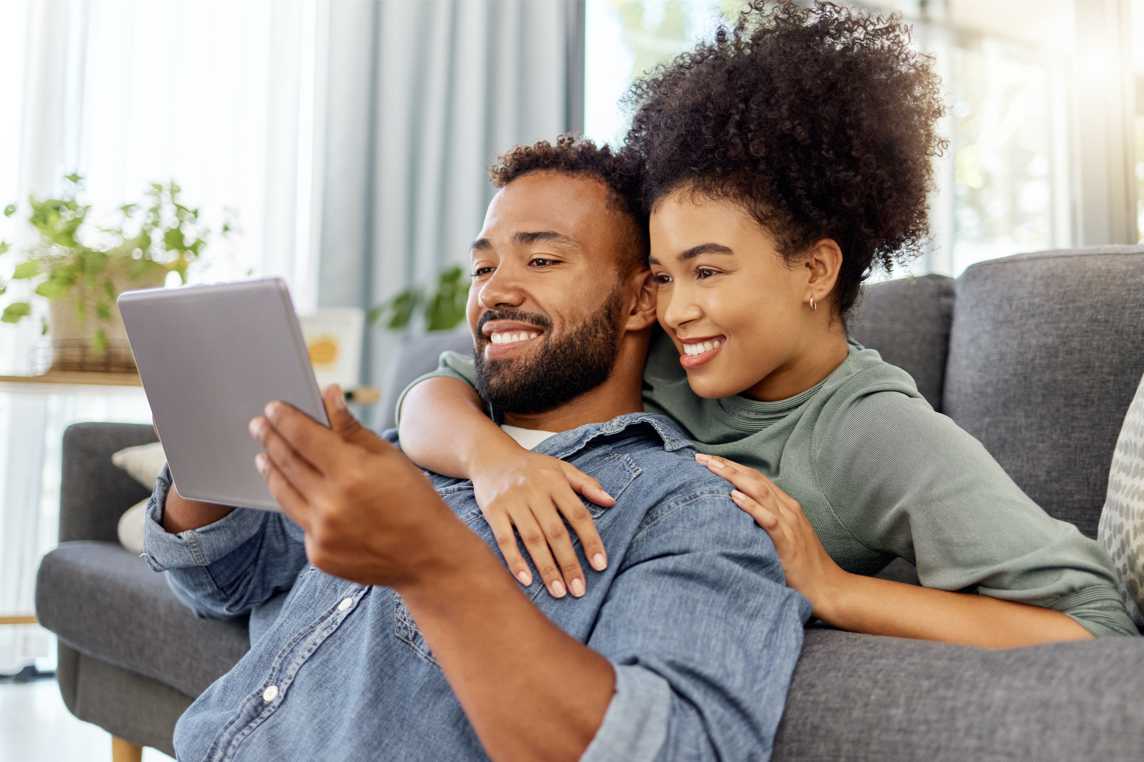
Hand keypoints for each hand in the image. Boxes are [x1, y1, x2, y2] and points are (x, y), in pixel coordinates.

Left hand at [248, 384, 459, 588]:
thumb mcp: (389, 457)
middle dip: (270, 439)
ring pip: (283, 493)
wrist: (428, 556)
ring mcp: (321, 532)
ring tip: (264, 455)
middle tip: (258, 425)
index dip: (285, 419)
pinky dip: (296, 502)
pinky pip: (299, 521)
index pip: (304, 437)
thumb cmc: (414, 501)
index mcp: (351, 472)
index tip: (273, 408)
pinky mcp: (318, 554)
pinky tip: (294, 490)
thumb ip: (352, 428)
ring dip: (271, 469)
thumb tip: (328, 395)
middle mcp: (330, 503)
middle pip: (287, 462)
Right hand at [470, 449, 614, 599]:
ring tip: (558, 591)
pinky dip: (515, 560)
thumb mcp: (561, 468)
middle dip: (569, 563)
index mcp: (555, 481)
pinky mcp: (492, 510)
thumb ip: (586, 484)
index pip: (578, 515)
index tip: (600, 565)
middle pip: (555, 532)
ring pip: (532, 539)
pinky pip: (504, 539)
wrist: (491, 456)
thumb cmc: (531, 467)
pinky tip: (526, 580)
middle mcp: (534, 491)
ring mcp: (512, 501)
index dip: (590, 540)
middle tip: (579, 590)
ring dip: (546, 567)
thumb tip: (611, 502)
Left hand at [695, 452, 845, 616]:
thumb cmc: (802, 564)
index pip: (755, 477)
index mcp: (786, 505)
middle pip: (754, 478)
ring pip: (760, 492)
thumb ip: (765, 520)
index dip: (732, 465)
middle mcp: (788, 509)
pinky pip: (768, 520)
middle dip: (727, 465)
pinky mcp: (788, 542)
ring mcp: (790, 523)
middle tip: (700, 457)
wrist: (827, 587)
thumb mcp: (783, 535)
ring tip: (711, 468)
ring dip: (734, 477)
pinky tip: (733, 497)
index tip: (708, 459)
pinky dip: (751, 506)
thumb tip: (736, 513)